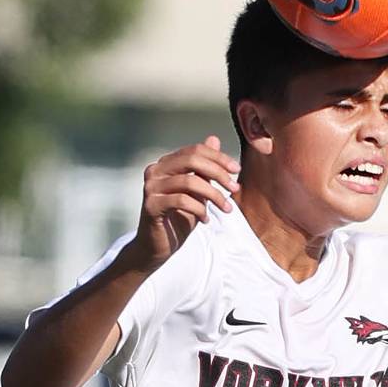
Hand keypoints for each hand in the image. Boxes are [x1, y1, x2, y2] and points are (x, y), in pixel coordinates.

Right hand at [125, 136, 238, 271]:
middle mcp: (155, 171)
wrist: (157, 247)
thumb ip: (203, 168)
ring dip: (213, 195)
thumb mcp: (196, 192)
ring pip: (189, 181)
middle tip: (235, 188)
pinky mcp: (150, 205)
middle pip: (192, 160)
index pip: (195, 150)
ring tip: (225, 209)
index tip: (237, 170)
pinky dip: (199, 209)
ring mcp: (150, 187)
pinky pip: (181, 201)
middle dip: (218, 173)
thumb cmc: (177, 219)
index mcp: (166, 164)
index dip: (218, 157)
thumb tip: (215, 138)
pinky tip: (205, 220)